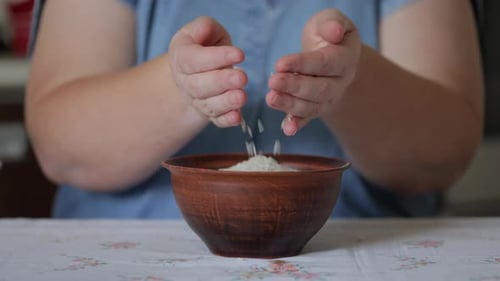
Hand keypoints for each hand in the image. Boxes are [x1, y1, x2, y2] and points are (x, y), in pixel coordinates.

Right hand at [169, 17, 247, 126]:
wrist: (199, 68)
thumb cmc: (204, 44)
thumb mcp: (204, 29)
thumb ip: (204, 27)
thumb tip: (205, 32)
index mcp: (181, 57)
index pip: (194, 60)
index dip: (216, 58)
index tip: (240, 54)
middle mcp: (186, 81)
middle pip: (199, 86)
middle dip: (221, 82)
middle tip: (242, 78)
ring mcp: (197, 100)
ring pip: (208, 105)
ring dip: (226, 102)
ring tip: (242, 97)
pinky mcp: (211, 112)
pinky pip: (216, 120)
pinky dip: (226, 120)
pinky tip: (237, 118)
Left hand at [266, 9, 360, 135]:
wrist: (333, 51)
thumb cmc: (328, 33)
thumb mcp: (330, 21)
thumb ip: (332, 24)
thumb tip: (334, 32)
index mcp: (345, 59)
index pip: (324, 63)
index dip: (302, 64)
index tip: (280, 64)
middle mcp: (340, 83)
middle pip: (319, 89)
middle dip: (294, 87)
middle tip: (273, 82)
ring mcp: (329, 98)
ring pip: (312, 106)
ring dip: (290, 105)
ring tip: (271, 98)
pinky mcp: (317, 107)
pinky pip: (308, 118)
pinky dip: (298, 125)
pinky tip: (287, 129)